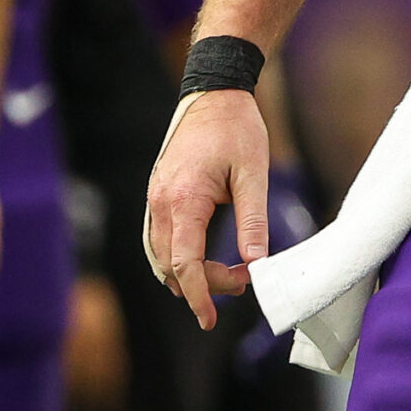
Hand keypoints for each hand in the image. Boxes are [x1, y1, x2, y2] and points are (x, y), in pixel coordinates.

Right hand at [144, 89, 269, 328]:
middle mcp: (160, 204)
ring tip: (228, 275)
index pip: (184, 263)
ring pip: (160, 257)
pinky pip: (158, 239)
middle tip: (244, 280)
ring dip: (188, 273)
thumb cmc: (237, 128)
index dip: (198, 295)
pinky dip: (176, 258)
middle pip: (172, 266)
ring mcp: (154, 200)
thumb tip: (256, 262)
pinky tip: (200, 261)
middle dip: (204, 284)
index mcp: (183, 200)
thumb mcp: (254, 173)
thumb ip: (252, 220)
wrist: (213, 92)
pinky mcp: (157, 196)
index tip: (211, 318)